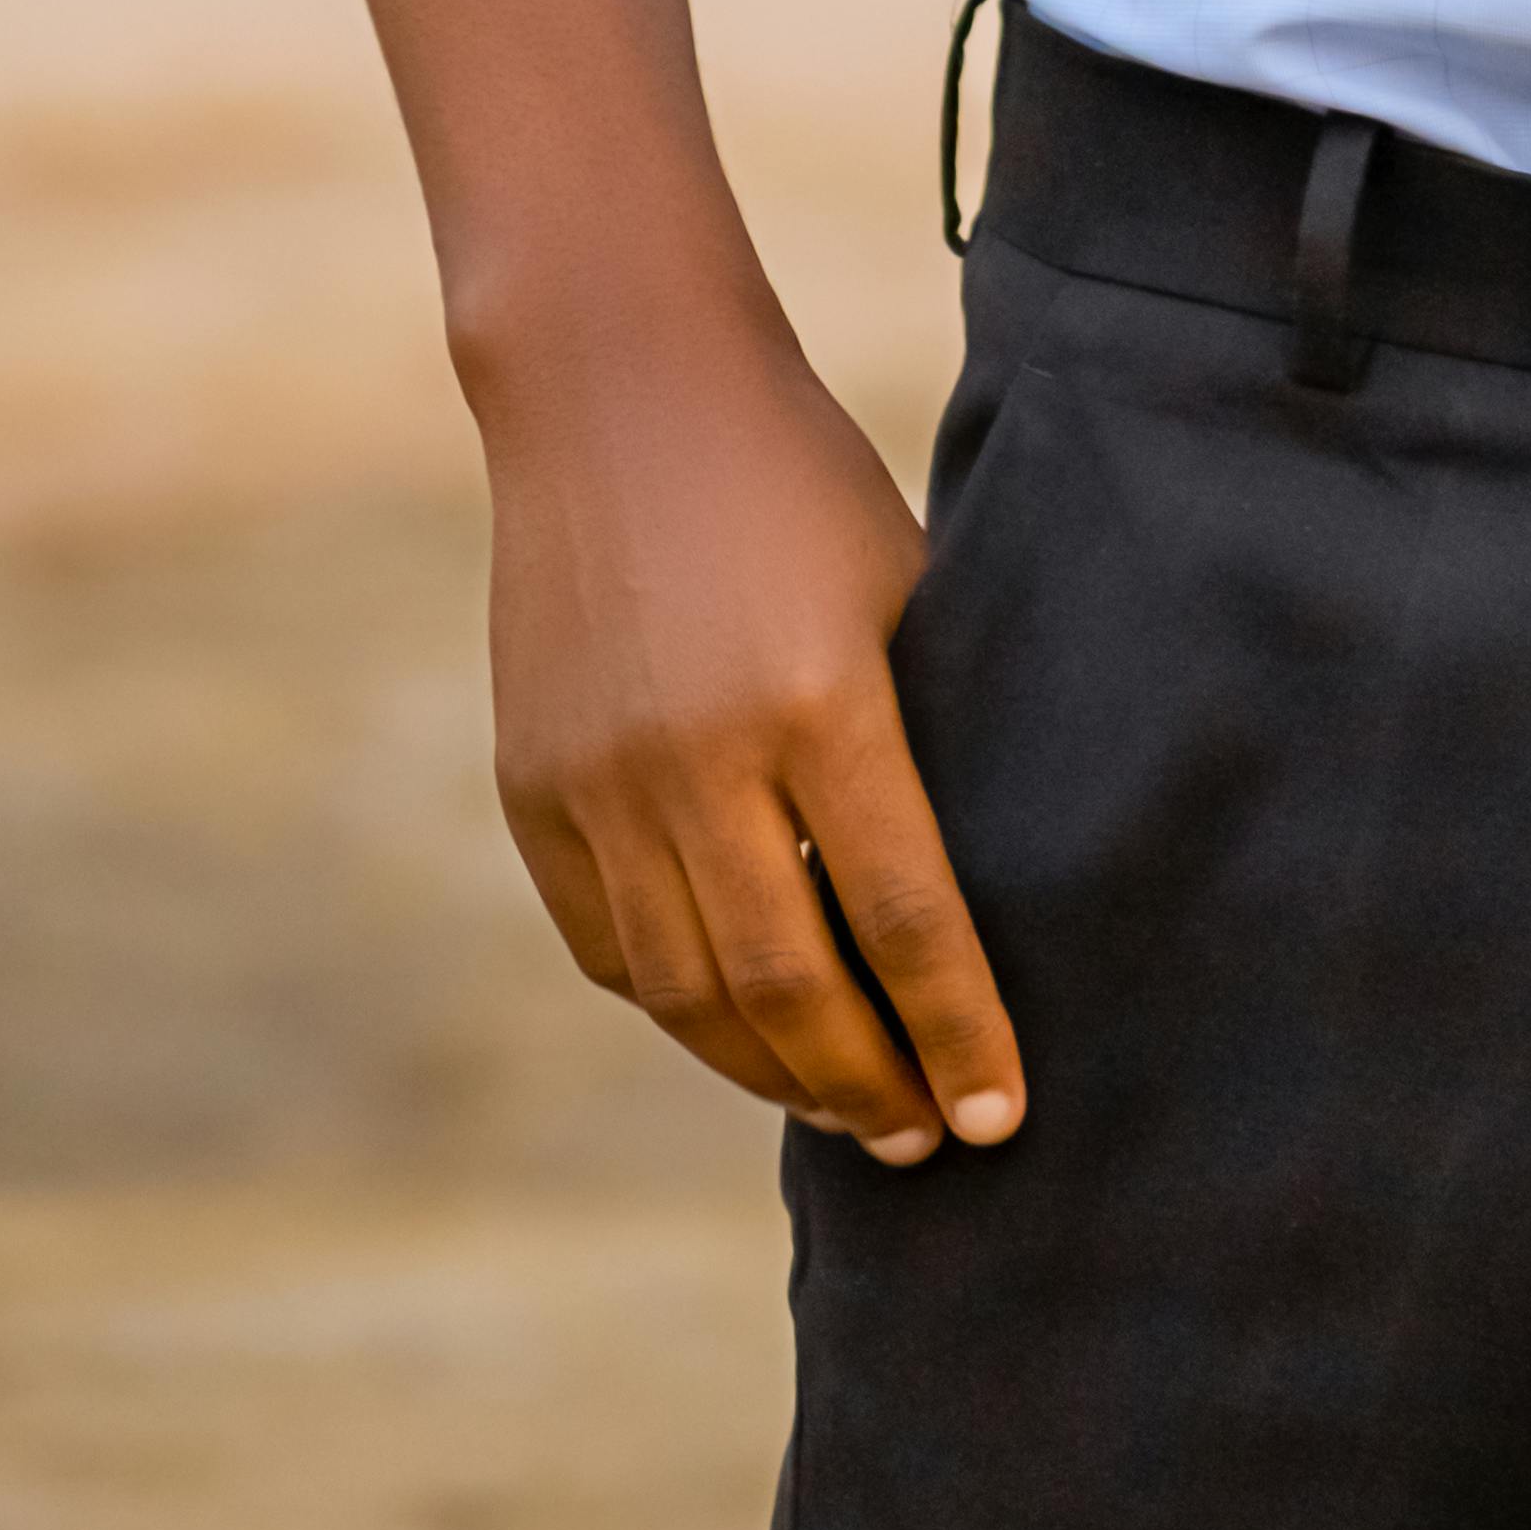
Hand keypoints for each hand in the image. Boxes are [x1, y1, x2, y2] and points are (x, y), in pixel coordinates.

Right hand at [481, 304, 1026, 1168]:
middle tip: (922, 1138)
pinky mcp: (532, 786)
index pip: (903, 916)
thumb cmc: (803, 482)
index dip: (957, 1031)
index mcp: (821, 697)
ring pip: (685, 991)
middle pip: (786, 984)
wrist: (621, 391)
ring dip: (769, 1069)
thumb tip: (966, 909)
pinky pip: (609, 943)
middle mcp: (698, 756)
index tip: (999, 1118)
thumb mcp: (899, 592)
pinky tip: (735, 1028)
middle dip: (865, 1083)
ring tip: (842, 1106)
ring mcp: (599, 780)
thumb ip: (922, 743)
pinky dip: (677, 1005)